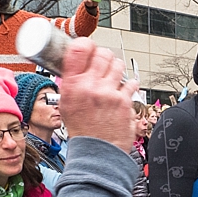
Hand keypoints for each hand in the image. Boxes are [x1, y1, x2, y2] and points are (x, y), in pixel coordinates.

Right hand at [59, 38, 135, 152]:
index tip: (89, 47)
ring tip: (113, 78)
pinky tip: (122, 92)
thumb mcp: (66, 104)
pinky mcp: (124, 102)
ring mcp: (109, 93)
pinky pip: (131, 82)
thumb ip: (72, 83)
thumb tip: (77, 64)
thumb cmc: (82, 130)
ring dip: (116, 68)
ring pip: (118, 64)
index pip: (79, 49)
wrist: (97, 153)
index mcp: (72, 85)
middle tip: (103, 64)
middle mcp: (90, 86)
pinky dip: (128, 85)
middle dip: (104, 56)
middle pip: (102, 53)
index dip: (86, 44)